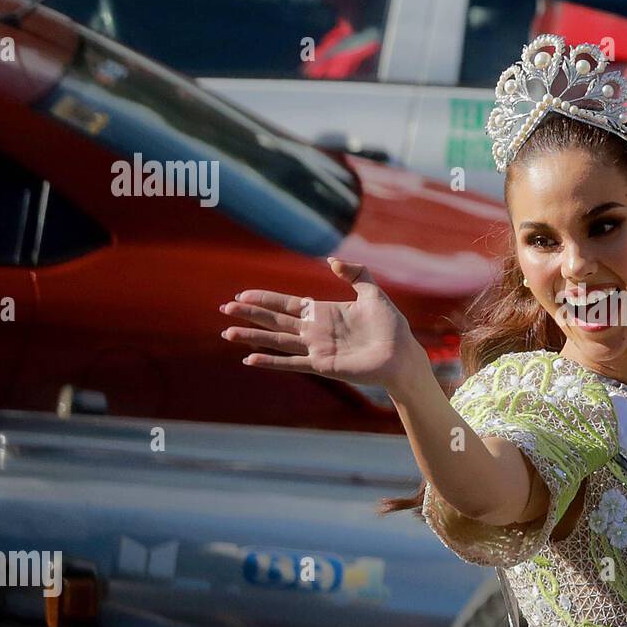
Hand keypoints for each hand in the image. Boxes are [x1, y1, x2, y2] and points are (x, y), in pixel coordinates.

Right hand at [219, 257, 425, 396]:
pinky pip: (291, 363)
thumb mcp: (373, 292)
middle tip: (224, 308)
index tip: (242, 293)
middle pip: (275, 321)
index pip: (287, 304)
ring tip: (227, 333)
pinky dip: (271, 362)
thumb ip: (354, 273)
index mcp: (324, 312)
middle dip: (250, 314)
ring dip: (252, 337)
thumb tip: (331, 260)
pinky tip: (250, 359)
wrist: (402, 354)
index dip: (265, 299)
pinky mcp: (322, 365)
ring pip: (277, 341)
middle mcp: (315, 331)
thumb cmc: (391, 326)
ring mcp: (316, 349)